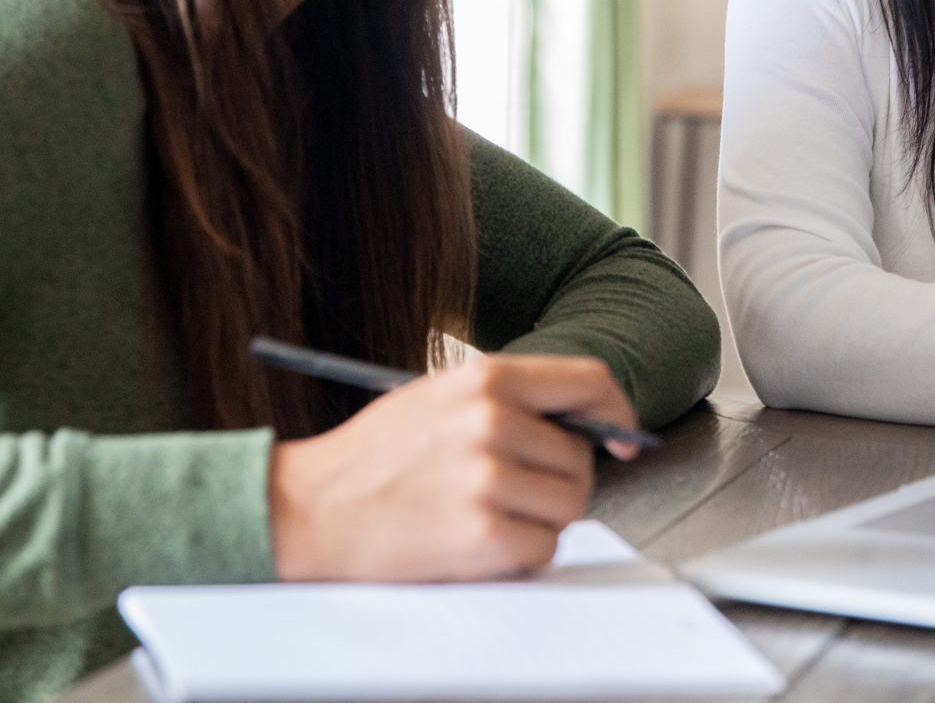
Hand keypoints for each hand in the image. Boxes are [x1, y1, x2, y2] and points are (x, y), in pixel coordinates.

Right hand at [268, 353, 641, 581]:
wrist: (310, 508)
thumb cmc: (374, 457)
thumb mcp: (440, 399)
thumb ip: (509, 402)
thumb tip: (584, 425)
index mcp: (485, 379)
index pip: (589, 382)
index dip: (617, 413)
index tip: (624, 439)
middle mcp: (492, 422)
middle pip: (580, 458)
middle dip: (558, 481)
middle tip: (512, 493)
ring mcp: (488, 479)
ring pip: (568, 506)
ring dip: (540, 520)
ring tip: (488, 515)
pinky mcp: (482, 535)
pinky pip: (543, 549)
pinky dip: (521, 555)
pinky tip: (477, 542)